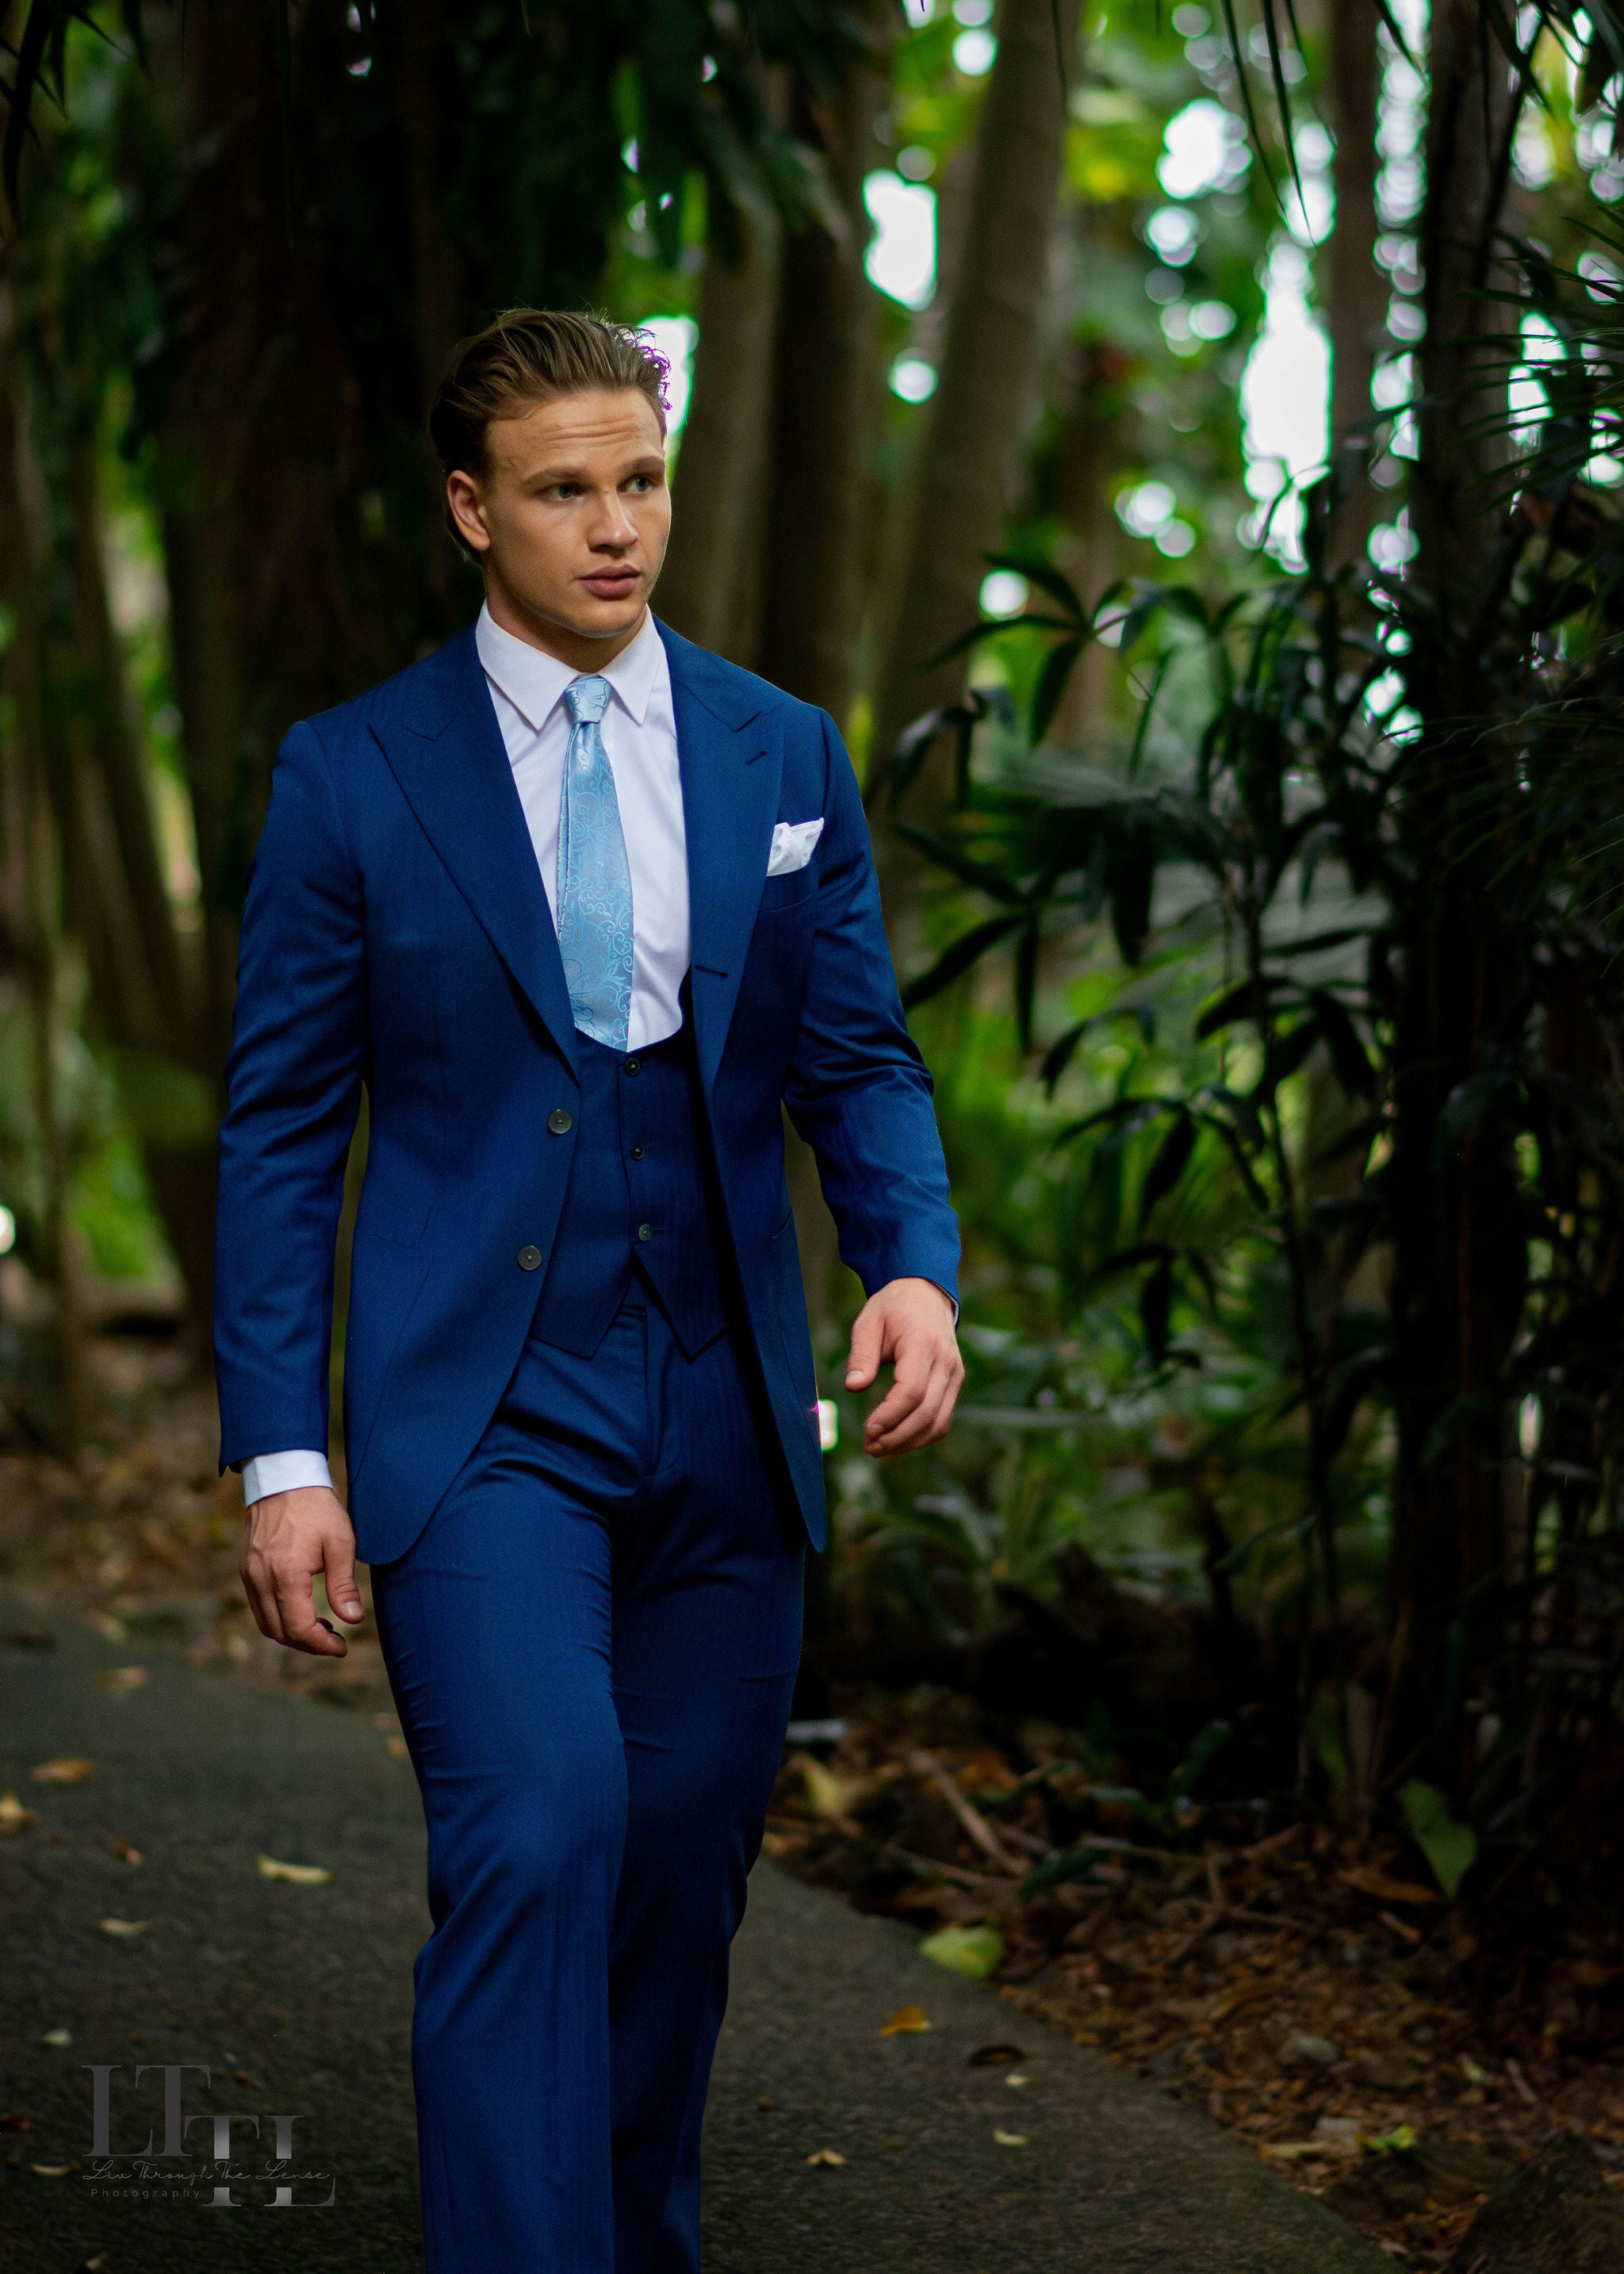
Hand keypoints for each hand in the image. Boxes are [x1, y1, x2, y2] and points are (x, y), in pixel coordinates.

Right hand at [240, 1486, 365, 1656]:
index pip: (299, 1628)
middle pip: (280, 1632)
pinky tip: (302, 1608)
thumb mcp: (341, 1542)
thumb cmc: (316, 1507)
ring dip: (292, 1633)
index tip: (343, 1646)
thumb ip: (344, 1584)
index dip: (321, 1645)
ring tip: (322, 1627)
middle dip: (308, 1644)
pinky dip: (279, 1617)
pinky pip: (258, 1606)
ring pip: (265, 1623)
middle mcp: (261, 1579)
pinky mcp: (246, 1569)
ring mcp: (249, 1575)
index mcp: (286, 1575)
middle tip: (335, 1640)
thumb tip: (354, 1620)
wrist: (283, 1476)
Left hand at [844, 1277, 963, 1456]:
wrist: (926, 1295)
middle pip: (926, 1412)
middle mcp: (946, 1362)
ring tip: (878, 1449)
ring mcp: (955, 1375)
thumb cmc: (893, 1309)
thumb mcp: (869, 1321)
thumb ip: (861, 1354)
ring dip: (908, 1442)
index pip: (912, 1390)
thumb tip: (853, 1387)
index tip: (868, 1429)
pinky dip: (921, 1437)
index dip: (890, 1416)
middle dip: (896, 1436)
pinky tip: (897, 1441)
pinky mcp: (955, 1385)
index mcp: (923, 1344)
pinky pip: (942, 1420)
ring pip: (938, 1422)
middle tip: (868, 1447)